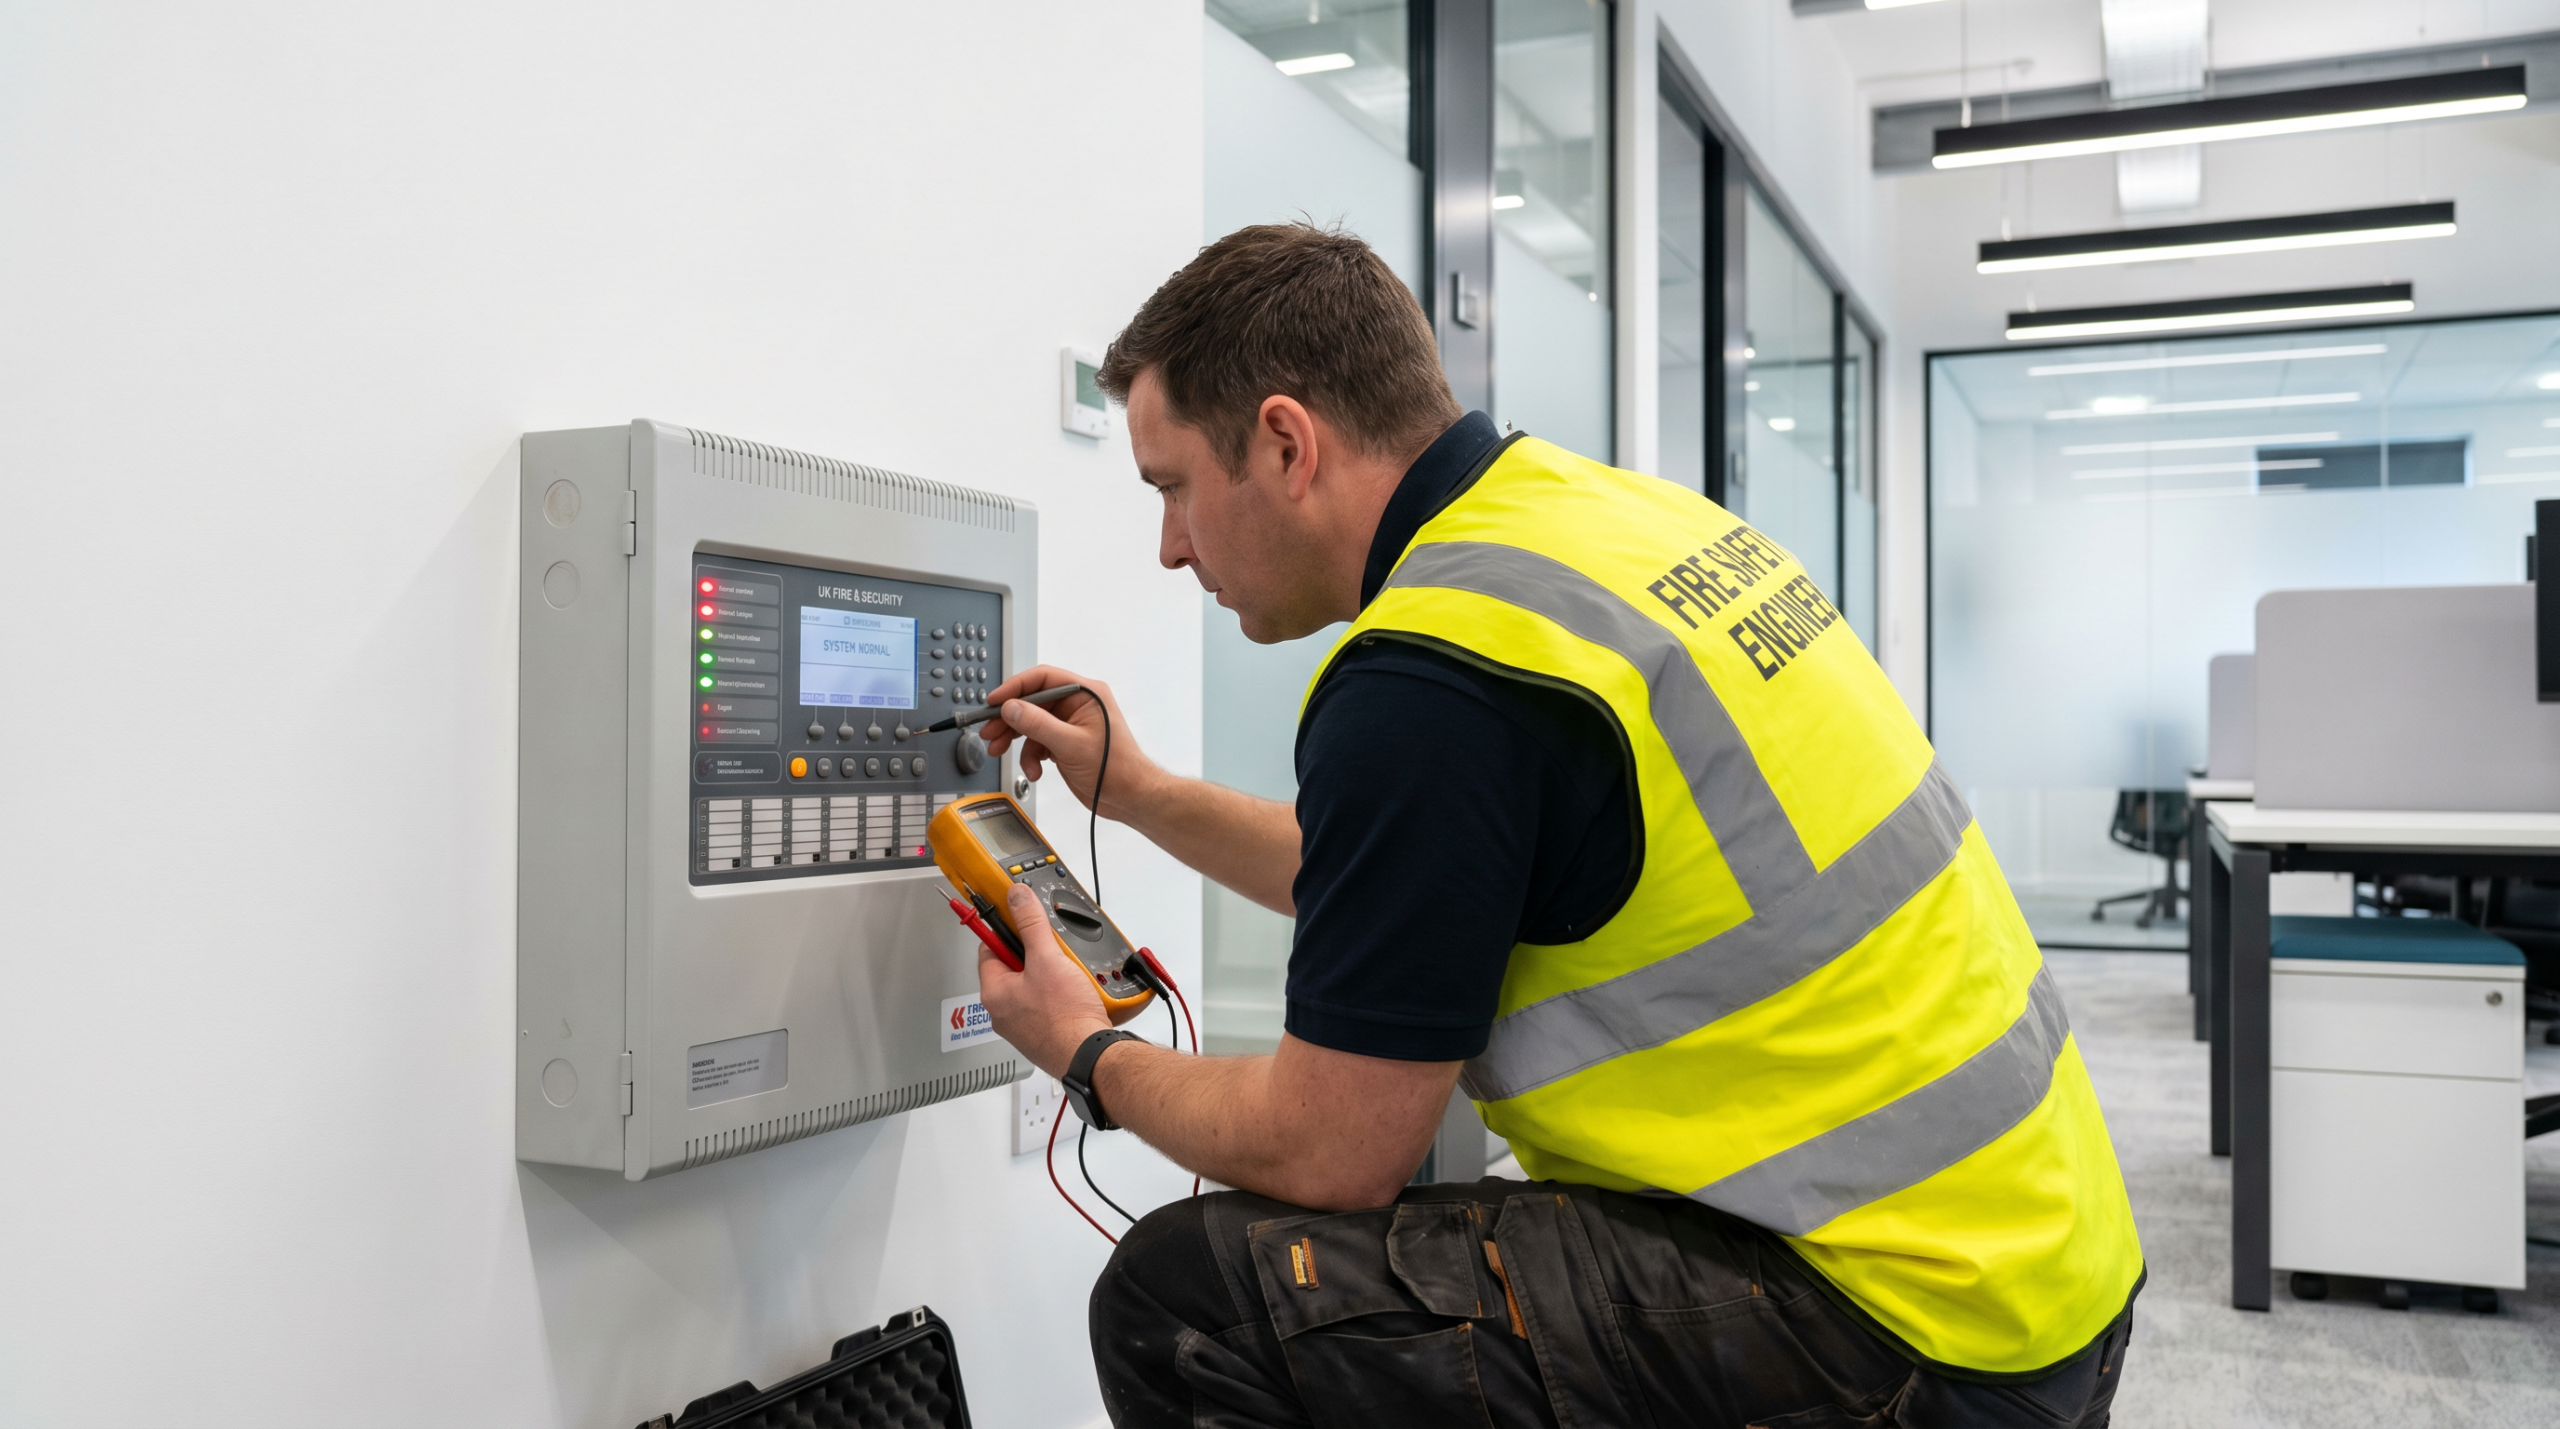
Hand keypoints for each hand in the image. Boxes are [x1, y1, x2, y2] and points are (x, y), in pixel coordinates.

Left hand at [974, 883, 1117, 1076]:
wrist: (1089, 1055)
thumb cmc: (1064, 1018)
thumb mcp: (1047, 959)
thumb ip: (1031, 924)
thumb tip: (1017, 899)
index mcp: (995, 992)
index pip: (990, 948)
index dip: (1005, 930)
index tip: (1017, 918)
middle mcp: (1003, 1011)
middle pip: (1014, 967)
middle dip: (1036, 954)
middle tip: (1054, 951)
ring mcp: (1023, 1025)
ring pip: (1033, 986)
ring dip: (1051, 975)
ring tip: (1069, 974)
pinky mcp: (1043, 1034)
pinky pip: (1048, 1005)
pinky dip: (1061, 996)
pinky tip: (1076, 994)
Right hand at [978, 666, 1162, 822]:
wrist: (1129, 797)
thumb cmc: (1116, 769)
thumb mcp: (1071, 745)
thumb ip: (1038, 724)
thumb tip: (1011, 707)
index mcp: (1086, 694)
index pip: (1043, 678)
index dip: (1015, 687)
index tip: (994, 701)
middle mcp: (1077, 705)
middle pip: (1032, 702)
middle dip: (1009, 718)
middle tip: (990, 731)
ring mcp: (1070, 724)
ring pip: (1031, 723)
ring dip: (1015, 740)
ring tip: (999, 751)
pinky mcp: (1065, 742)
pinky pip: (1038, 742)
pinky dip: (1031, 756)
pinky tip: (1035, 770)